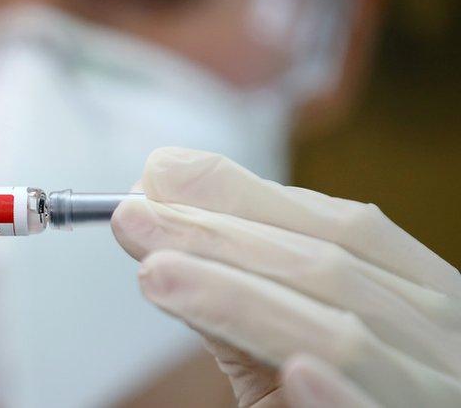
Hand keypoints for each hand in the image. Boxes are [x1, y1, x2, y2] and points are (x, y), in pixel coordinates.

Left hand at [112, 147, 460, 406]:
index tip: (158, 176)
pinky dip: (338, 392)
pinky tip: (291, 369)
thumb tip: (157, 224)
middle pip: (327, 267)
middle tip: (131, 216)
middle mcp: (441, 335)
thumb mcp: (289, 342)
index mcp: (419, 291)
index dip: (245, 194)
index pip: (339, 225)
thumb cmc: (335, 397)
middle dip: (219, 234)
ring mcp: (436, 391)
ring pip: (338, 334)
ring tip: (156, 272)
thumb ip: (241, 291)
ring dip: (240, 297)